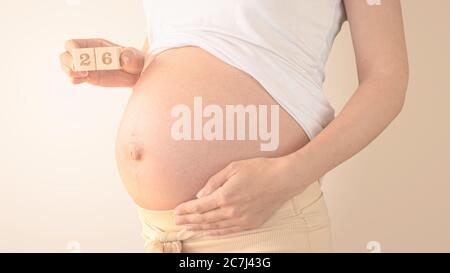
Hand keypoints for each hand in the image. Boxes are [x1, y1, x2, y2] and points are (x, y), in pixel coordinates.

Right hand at [59, 38, 144, 86]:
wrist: (135, 74)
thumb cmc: (134, 61)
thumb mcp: (134, 56)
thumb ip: (130, 55)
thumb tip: (123, 59)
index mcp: (94, 45)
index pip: (74, 43)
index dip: (72, 49)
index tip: (79, 56)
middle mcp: (86, 55)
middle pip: (66, 55)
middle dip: (68, 61)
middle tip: (80, 69)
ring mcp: (86, 67)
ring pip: (67, 67)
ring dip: (69, 71)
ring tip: (83, 75)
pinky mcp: (88, 77)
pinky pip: (74, 78)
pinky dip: (74, 79)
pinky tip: (83, 79)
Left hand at [174, 156, 306, 235]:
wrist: (284, 180)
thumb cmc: (260, 169)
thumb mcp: (233, 168)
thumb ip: (214, 181)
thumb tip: (200, 194)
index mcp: (225, 196)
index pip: (199, 206)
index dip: (186, 209)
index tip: (176, 210)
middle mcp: (231, 211)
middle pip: (203, 219)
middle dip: (188, 220)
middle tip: (176, 221)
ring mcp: (241, 220)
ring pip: (214, 227)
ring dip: (199, 228)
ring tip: (188, 228)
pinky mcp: (250, 224)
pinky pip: (228, 231)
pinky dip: (215, 232)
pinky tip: (208, 232)